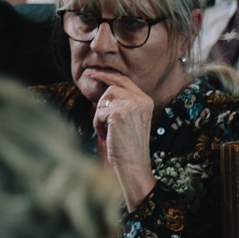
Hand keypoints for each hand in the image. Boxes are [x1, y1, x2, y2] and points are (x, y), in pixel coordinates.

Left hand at [90, 69, 156, 209]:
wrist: (133, 164)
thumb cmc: (128, 144)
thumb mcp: (129, 119)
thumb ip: (122, 103)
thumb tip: (104, 89)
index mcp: (146, 101)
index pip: (125, 80)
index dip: (108, 76)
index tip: (93, 73)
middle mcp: (141, 100)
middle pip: (112, 87)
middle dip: (100, 98)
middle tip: (93, 101)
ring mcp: (131, 105)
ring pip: (104, 99)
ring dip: (99, 115)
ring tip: (106, 130)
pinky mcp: (119, 113)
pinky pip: (99, 113)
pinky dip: (98, 125)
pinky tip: (107, 136)